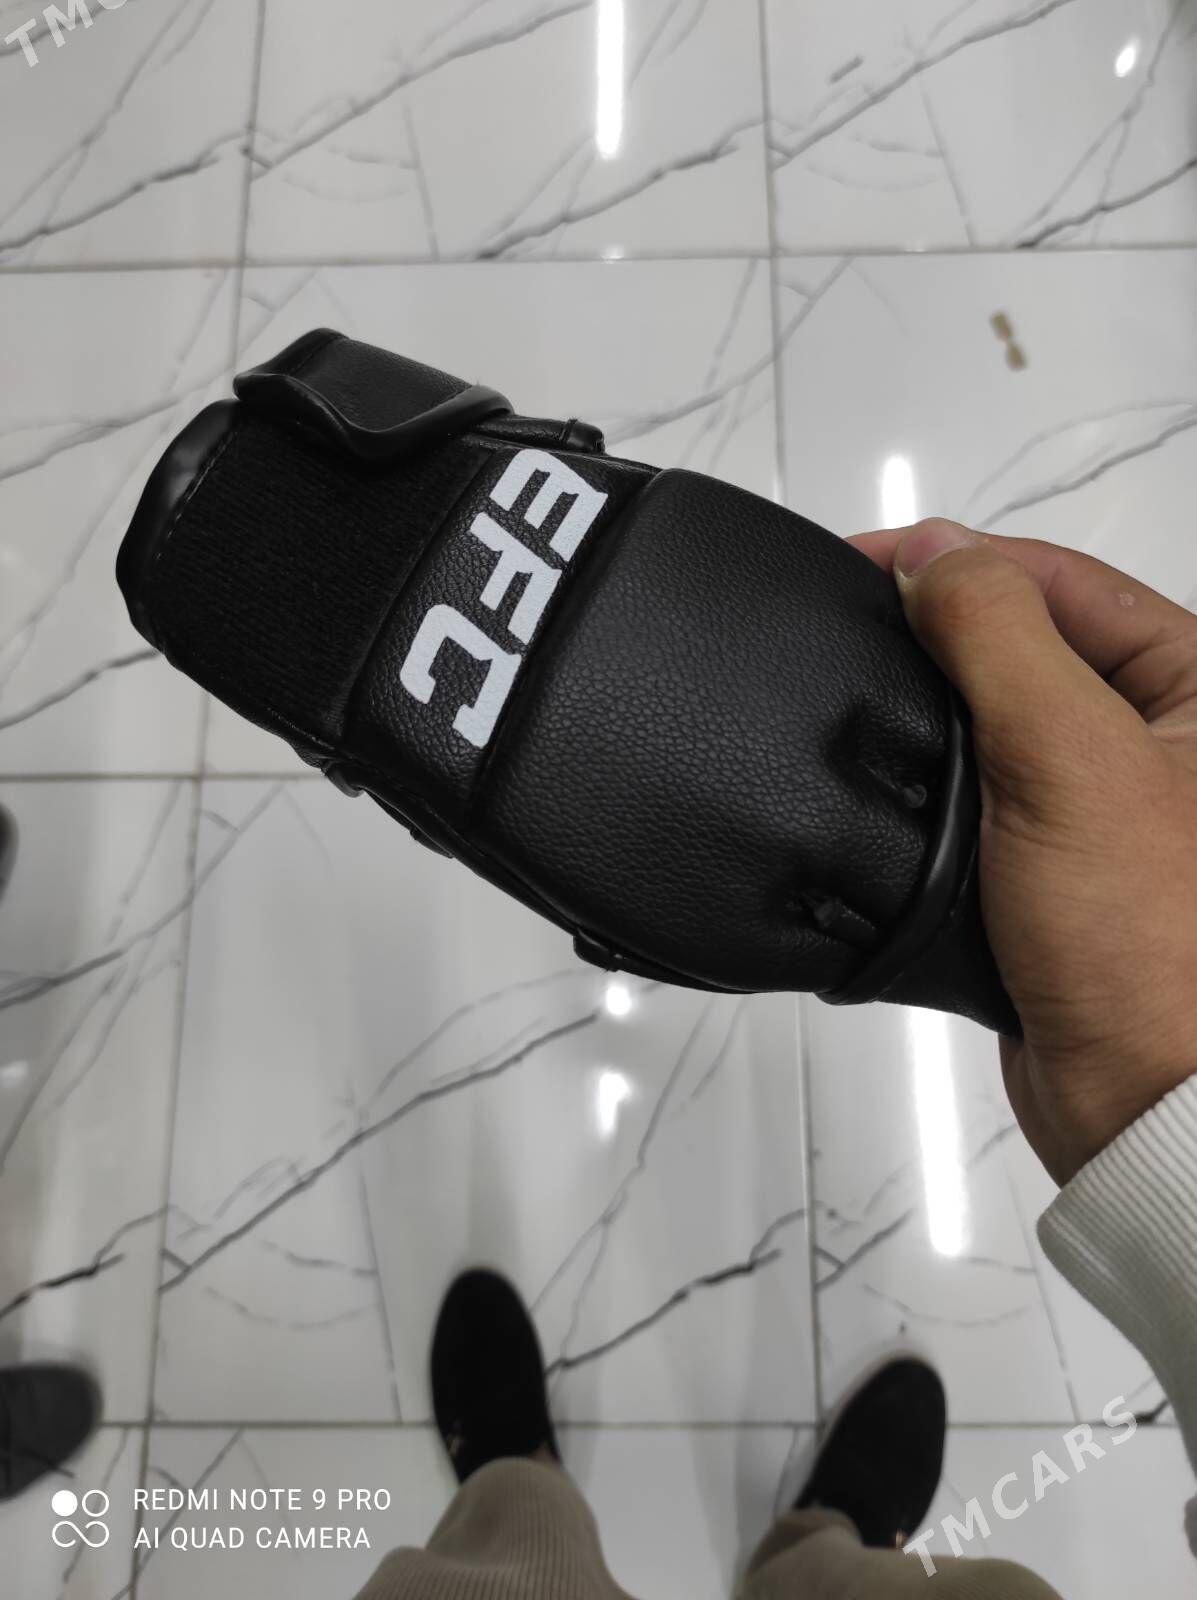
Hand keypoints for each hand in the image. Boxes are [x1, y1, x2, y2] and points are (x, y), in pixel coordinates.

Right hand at [847, 519, 1196, 1184]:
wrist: (1149, 1106)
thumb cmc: (1159, 951)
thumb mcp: (1072, 758)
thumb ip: (1000, 638)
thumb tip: (936, 561)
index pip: (1059, 579)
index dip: (955, 559)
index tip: (864, 561)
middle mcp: (1164, 737)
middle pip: (1026, 639)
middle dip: (938, 628)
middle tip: (852, 622)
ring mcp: (1108, 802)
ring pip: (995, 719)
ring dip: (932, 710)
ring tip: (865, 698)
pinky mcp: (1057, 866)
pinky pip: (981, 795)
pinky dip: (932, 785)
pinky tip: (892, 782)